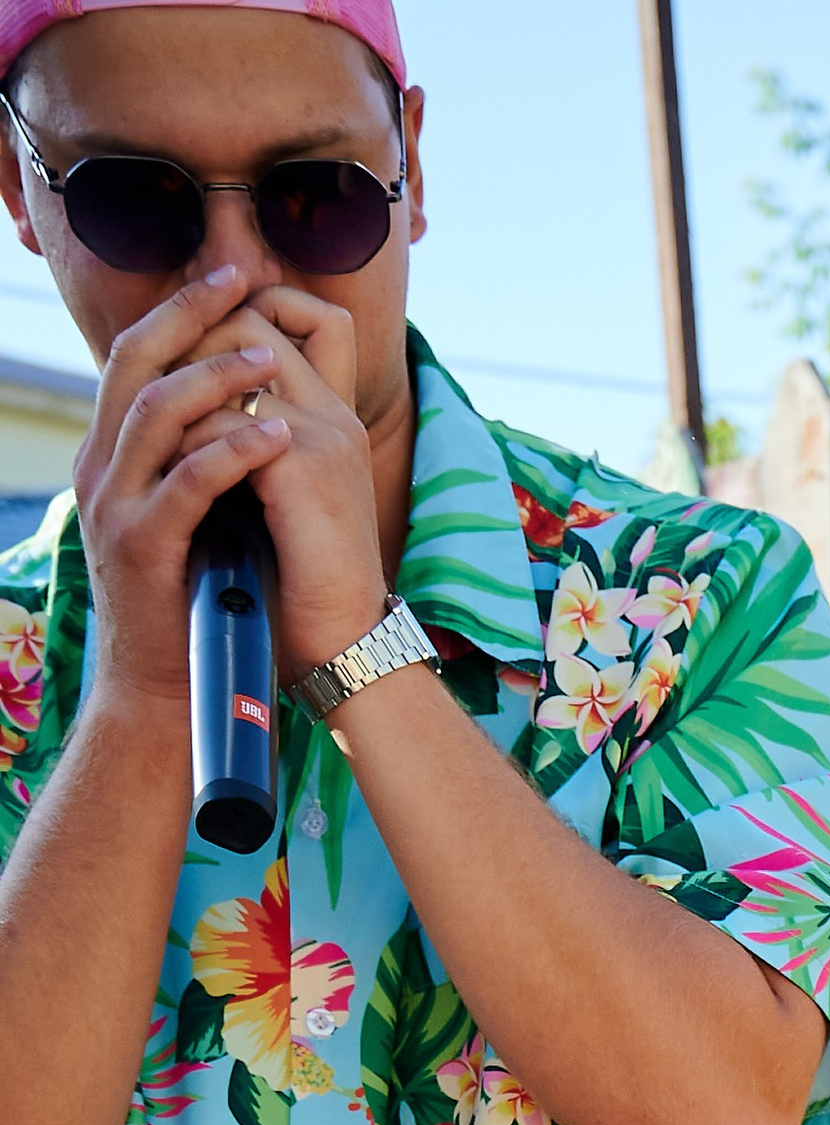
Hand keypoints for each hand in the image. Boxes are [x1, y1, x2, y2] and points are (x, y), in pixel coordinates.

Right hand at [73, 263, 293, 714]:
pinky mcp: (141, 548)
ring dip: (216, 378)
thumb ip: (196, 461)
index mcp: (112, 455)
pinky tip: (274, 436)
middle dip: (190, 313)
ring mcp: (116, 506)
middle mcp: (102, 468)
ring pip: (157, 413)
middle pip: (137, 363)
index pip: (139, 358)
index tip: (231, 274)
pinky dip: (230, 452)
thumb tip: (242, 408)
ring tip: (270, 358)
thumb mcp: (186, 515)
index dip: (182, 309)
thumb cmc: (189, 602)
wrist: (163, 692)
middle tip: (240, 276)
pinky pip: (186, 483)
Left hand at [177, 281, 387, 674]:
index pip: (306, 318)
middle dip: (193, 342)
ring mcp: (323, 435)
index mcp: (335, 421)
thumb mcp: (285, 504)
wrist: (345, 650)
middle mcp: (336, 416)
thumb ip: (256, 452)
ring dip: (179, 392)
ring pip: (228, 363)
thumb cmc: (308, 592)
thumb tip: (199, 420)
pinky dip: (183, 443)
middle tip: (158, 390)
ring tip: (155, 434)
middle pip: (255, 320)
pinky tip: (169, 476)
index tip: (194, 355)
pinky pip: (218, 421)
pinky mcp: (303, 465)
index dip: (240, 319)